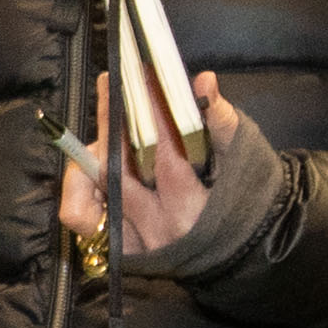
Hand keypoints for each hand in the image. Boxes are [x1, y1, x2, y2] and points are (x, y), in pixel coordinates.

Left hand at [64, 84, 249, 259]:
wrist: (244, 249)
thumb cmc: (245, 198)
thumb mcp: (242, 158)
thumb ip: (221, 120)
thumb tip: (203, 82)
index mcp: (193, 209)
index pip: (163, 152)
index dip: (148, 111)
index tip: (141, 77)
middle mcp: (159, 229)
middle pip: (118, 170)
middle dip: (112, 122)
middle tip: (113, 87)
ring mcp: (136, 243)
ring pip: (93, 195)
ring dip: (91, 156)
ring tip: (104, 132)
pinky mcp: (118, 251)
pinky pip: (84, 219)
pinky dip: (81, 190)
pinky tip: (93, 167)